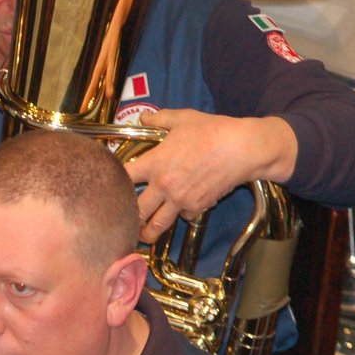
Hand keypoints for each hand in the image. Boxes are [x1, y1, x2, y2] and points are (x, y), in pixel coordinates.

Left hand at [125, 109, 297, 242]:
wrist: (242, 148)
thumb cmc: (212, 131)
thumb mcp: (182, 119)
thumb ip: (158, 119)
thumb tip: (143, 118)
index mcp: (154, 164)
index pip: (123, 178)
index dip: (114, 183)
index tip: (111, 186)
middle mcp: (163, 186)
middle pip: (136, 211)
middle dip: (127, 218)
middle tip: (123, 221)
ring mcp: (180, 200)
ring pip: (158, 225)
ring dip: (148, 232)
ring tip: (142, 237)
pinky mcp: (198, 207)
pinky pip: (184, 217)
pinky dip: (182, 215)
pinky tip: (181, 210)